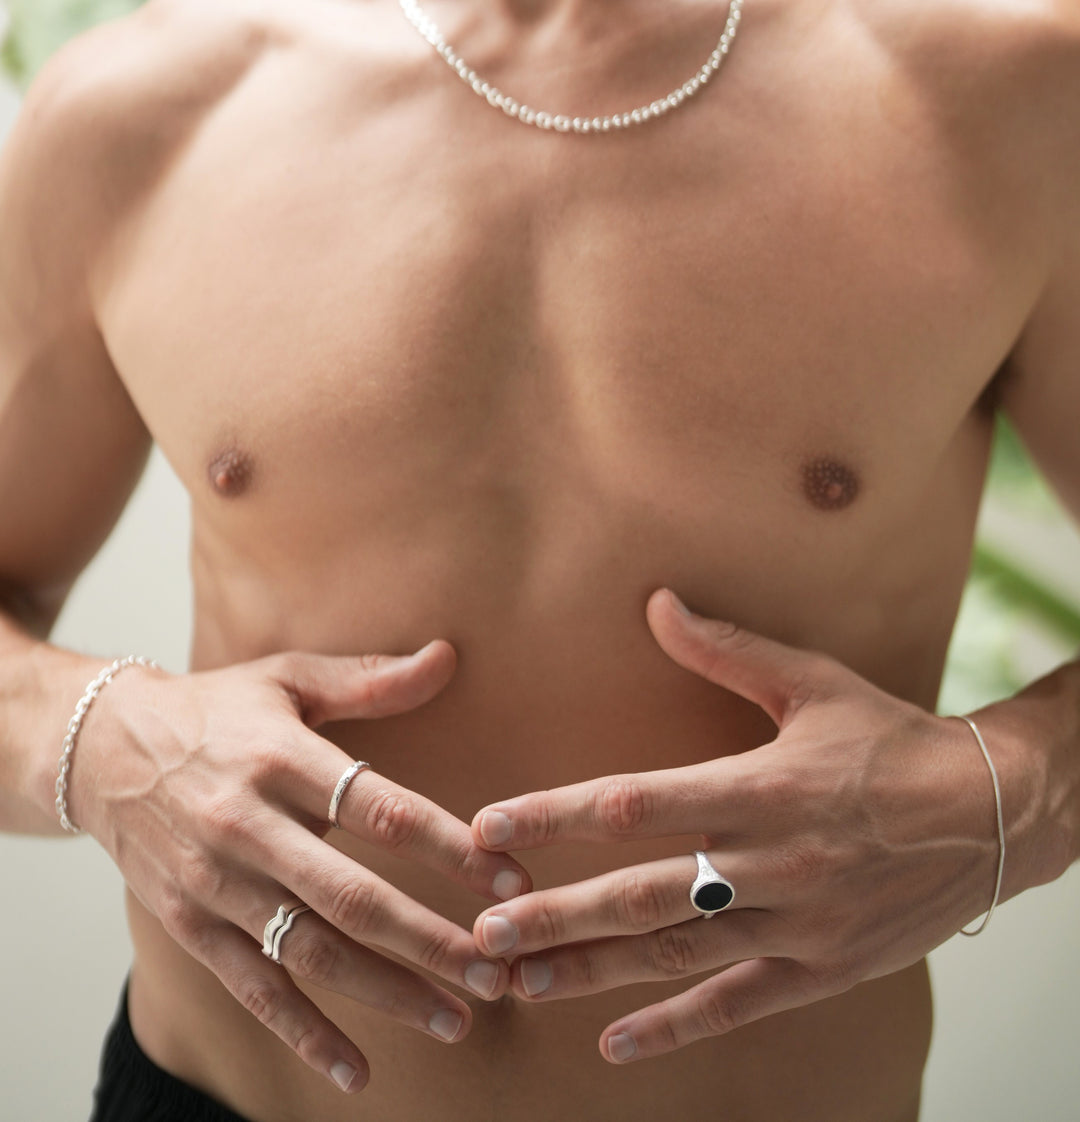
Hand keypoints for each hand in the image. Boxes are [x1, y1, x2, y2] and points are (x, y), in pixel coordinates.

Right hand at [72, 641, 529, 1092]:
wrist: (99, 749)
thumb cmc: (214, 710)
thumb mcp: (288, 679)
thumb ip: (369, 678)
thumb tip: (448, 656)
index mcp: (282, 759)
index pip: (382, 810)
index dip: (451, 848)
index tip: (511, 879)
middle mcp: (247, 825)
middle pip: (353, 895)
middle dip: (433, 939)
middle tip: (500, 968)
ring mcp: (214, 883)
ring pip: (310, 951)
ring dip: (387, 991)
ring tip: (457, 1016)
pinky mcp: (189, 925)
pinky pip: (251, 989)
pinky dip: (304, 1034)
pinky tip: (356, 1070)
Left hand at [470, 590, 998, 1064]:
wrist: (993, 811)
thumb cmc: (891, 739)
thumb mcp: (812, 683)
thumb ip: (726, 648)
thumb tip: (656, 602)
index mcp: (759, 786)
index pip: (635, 802)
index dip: (556, 814)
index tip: (490, 826)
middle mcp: (772, 859)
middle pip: (643, 894)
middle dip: (557, 914)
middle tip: (483, 930)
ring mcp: (798, 921)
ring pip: (679, 954)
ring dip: (595, 970)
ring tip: (521, 981)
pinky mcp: (825, 966)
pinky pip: (740, 1004)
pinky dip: (676, 1026)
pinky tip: (616, 1043)